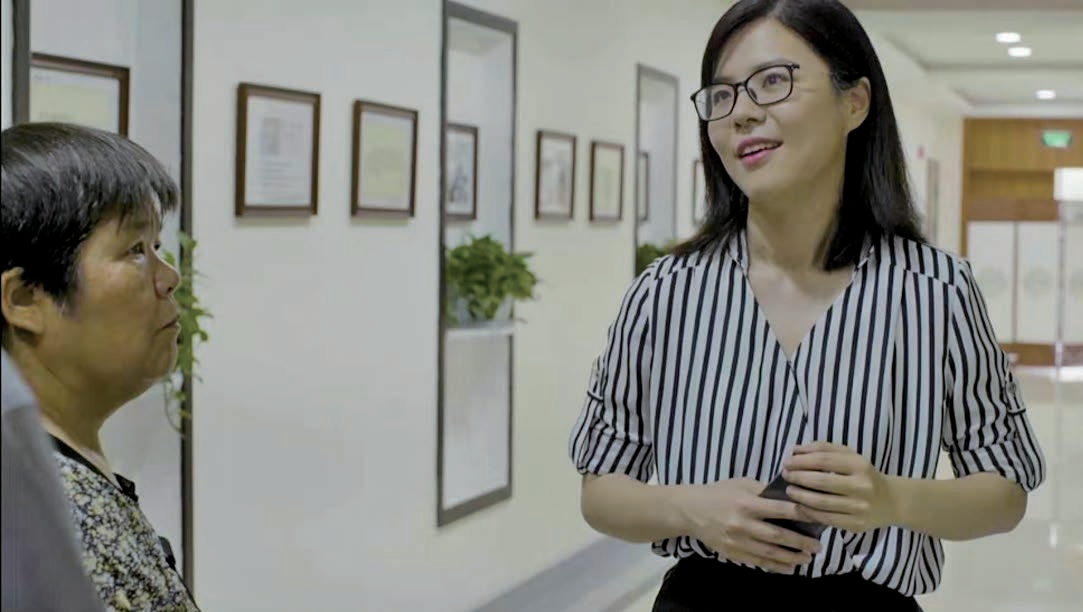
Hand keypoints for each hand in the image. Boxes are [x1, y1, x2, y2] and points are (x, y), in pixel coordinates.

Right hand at [678, 478, 822, 573]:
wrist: (689, 511)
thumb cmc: (718, 493)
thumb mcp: (740, 483)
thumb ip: (764, 491)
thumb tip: (789, 497)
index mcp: (747, 503)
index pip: (780, 509)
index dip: (801, 514)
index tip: (818, 518)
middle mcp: (743, 523)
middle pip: (778, 535)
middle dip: (801, 542)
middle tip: (818, 546)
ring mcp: (737, 541)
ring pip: (770, 553)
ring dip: (791, 557)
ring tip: (807, 558)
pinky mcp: (732, 553)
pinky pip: (758, 562)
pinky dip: (775, 566)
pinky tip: (789, 567)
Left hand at [783, 442, 898, 533]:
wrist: (891, 502)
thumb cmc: (863, 475)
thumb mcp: (849, 456)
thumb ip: (823, 449)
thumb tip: (795, 450)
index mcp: (860, 465)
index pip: (823, 461)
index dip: (801, 461)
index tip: (786, 462)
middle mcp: (862, 486)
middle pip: (821, 482)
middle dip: (798, 478)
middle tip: (785, 475)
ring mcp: (860, 508)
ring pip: (821, 503)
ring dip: (800, 496)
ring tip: (790, 490)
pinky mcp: (856, 525)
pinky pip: (826, 519)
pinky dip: (809, 512)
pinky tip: (800, 505)